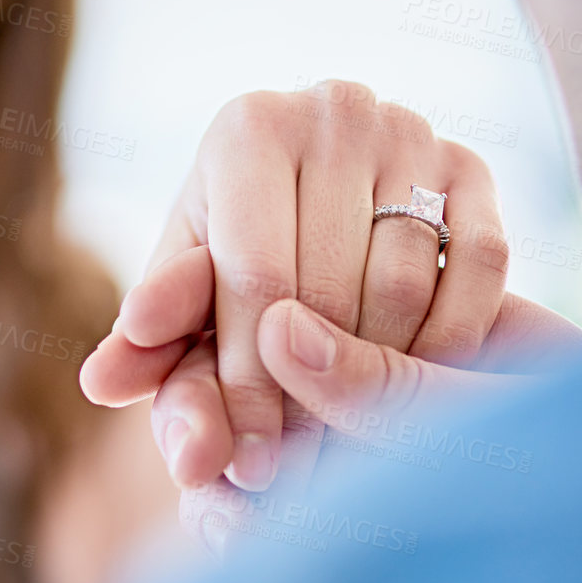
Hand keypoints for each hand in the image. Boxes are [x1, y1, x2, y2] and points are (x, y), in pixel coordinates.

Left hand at [81, 83, 581, 544]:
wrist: (323, 203)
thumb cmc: (235, 262)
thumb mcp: (188, 299)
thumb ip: (149, 346)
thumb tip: (102, 381)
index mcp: (247, 127)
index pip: (254, 278)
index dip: (250, 385)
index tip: (250, 469)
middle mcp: (333, 108)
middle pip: (331, 287)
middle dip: (311, 397)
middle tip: (304, 474)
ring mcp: (412, 130)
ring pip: (406, 284)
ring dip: (382, 377)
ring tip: (352, 441)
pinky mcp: (474, 164)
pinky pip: (479, 271)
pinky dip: (452, 340)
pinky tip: (418, 386)